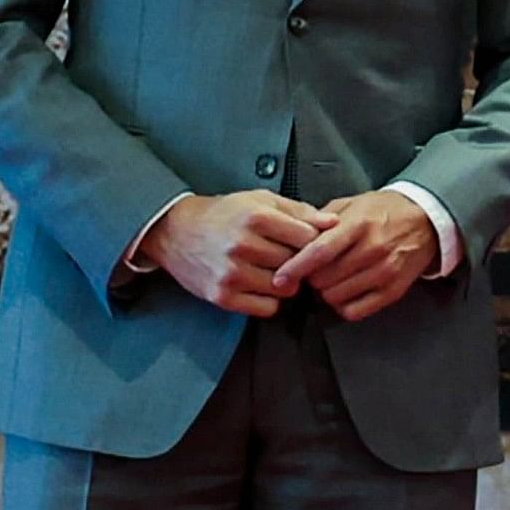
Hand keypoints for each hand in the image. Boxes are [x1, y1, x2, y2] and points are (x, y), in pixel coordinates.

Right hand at [137, 190, 331, 316]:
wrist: (176, 232)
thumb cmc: (225, 214)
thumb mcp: (261, 201)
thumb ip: (299, 211)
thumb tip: (333, 223)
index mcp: (255, 217)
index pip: (307, 239)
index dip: (313, 242)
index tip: (307, 243)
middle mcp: (242, 246)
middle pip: (296, 264)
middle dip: (298, 262)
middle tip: (287, 256)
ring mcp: (231, 273)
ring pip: (285, 289)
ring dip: (284, 283)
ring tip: (272, 269)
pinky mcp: (222, 296)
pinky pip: (266, 308)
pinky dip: (269, 300)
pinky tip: (260, 285)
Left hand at [270, 190, 439, 320]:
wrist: (426, 221)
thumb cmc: (383, 211)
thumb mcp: (352, 204)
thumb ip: (323, 220)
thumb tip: (295, 237)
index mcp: (359, 225)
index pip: (320, 252)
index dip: (296, 268)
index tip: (280, 278)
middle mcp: (372, 249)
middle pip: (324, 279)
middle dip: (311, 278)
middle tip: (314, 271)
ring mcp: (384, 272)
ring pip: (336, 296)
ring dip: (326, 292)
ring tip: (332, 279)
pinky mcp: (393, 291)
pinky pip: (355, 310)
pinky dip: (343, 305)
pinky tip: (345, 291)